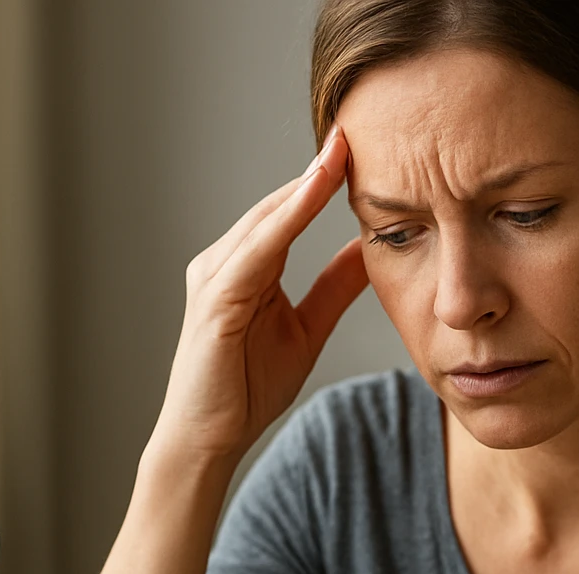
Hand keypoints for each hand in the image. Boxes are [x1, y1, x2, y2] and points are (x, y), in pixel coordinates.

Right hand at [150, 125, 368, 462]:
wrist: (208, 439)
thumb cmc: (245, 388)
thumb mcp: (307, 328)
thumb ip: (333, 287)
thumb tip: (370, 249)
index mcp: (244, 267)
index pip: (288, 212)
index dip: (324, 180)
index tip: (362, 147)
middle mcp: (222, 261)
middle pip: (277, 204)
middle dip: (317, 168)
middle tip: (357, 128)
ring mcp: (214, 277)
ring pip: (267, 218)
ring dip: (305, 183)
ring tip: (343, 149)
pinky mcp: (216, 299)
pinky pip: (258, 248)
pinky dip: (287, 217)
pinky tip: (315, 192)